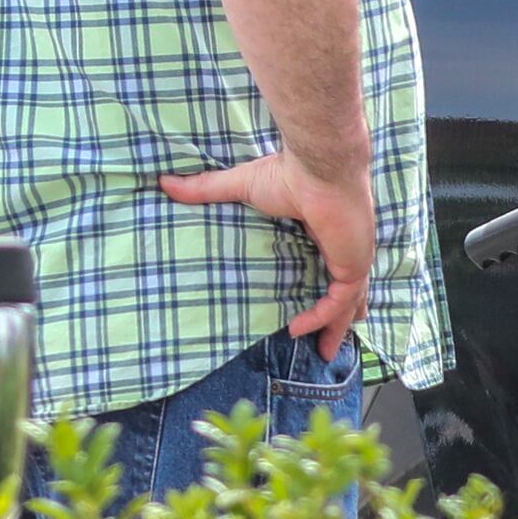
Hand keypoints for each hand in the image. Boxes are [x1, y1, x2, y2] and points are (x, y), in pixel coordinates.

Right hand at [161, 151, 375, 359]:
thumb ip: (207, 189)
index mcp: (326, 230)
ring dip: (337, 327)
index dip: (328, 286)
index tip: (312, 303)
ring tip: (325, 352)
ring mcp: (353, 256)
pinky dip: (321, 318)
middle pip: (347, 291)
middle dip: (340, 318)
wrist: (317, 166)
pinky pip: (338, 301)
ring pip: (348, 302)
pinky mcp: (353, 264)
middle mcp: (346, 246)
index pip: (332, 264)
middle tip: (327, 344)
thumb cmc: (288, 172)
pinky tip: (298, 330)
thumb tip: (165, 182)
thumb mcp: (242, 185)